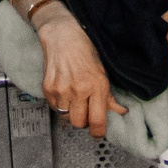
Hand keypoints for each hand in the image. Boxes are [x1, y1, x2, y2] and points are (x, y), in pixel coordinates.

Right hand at [34, 8, 122, 136]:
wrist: (62, 35)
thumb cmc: (85, 50)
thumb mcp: (102, 71)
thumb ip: (109, 95)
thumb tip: (120, 112)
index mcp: (96, 85)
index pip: (97, 121)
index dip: (99, 131)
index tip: (99, 131)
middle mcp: (78, 90)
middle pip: (80, 124)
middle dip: (84, 121)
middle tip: (87, 111)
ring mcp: (61, 90)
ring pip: (66, 118)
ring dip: (71, 113)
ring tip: (75, 99)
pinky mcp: (48, 88)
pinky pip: (55, 108)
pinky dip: (60, 105)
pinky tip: (65, 92)